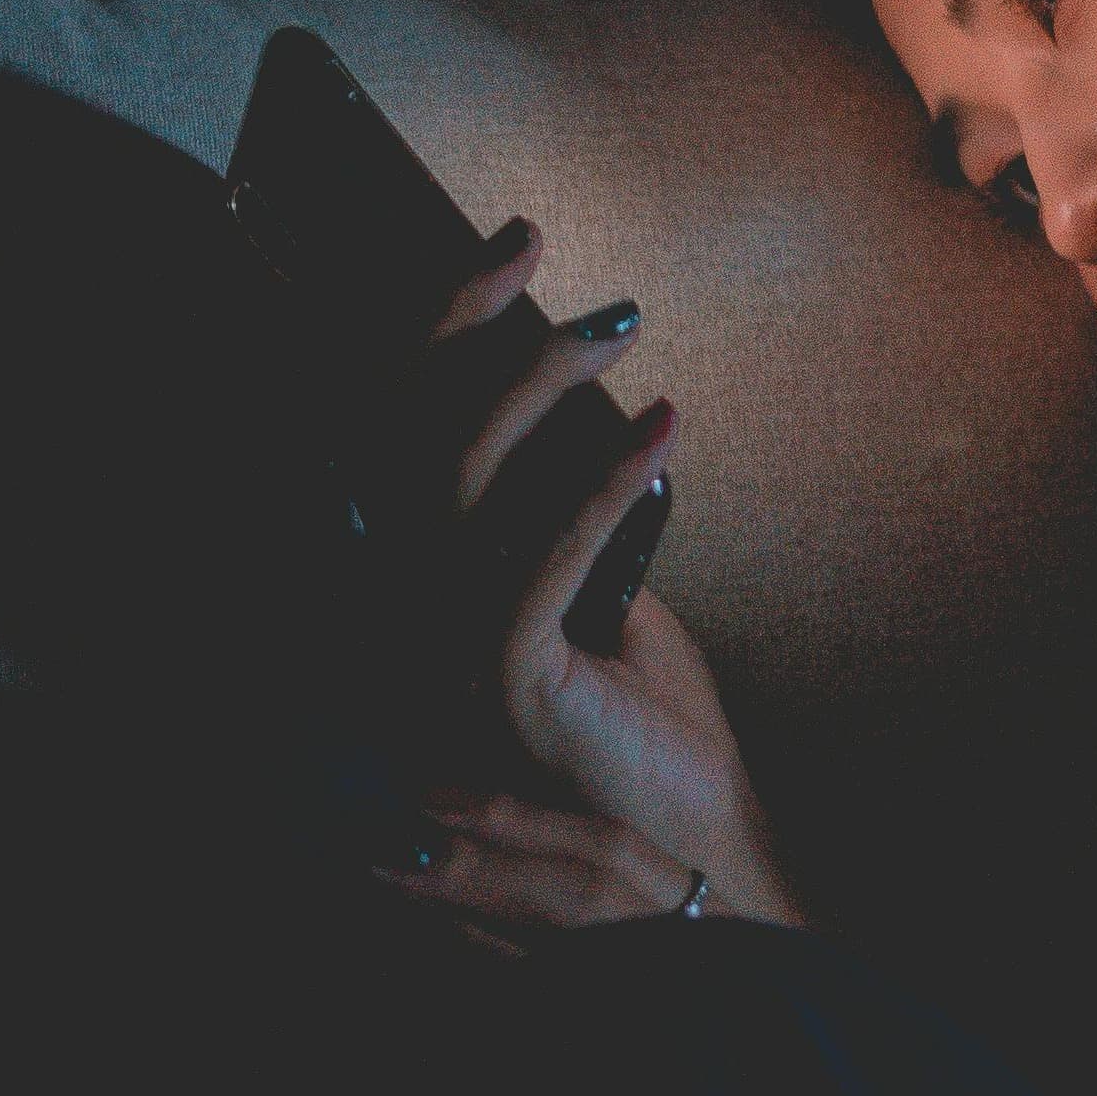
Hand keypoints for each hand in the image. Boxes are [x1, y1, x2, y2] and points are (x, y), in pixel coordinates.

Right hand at [384, 221, 805, 935]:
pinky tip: (663, 430)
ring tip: (621, 324)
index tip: (514, 247)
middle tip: (537, 245)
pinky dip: (600, 488)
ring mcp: (443, 661)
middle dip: (465, 329)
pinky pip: (539, 565)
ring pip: (460, 487)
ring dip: (541, 386)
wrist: (691, 849)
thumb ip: (574, 527)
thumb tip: (585, 424)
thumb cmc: (650, 726)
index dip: (442, 338)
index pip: (405, 442)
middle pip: (406, 446)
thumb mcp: (605, 599)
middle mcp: (411, 621)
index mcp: (428, 592)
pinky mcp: (503, 694)